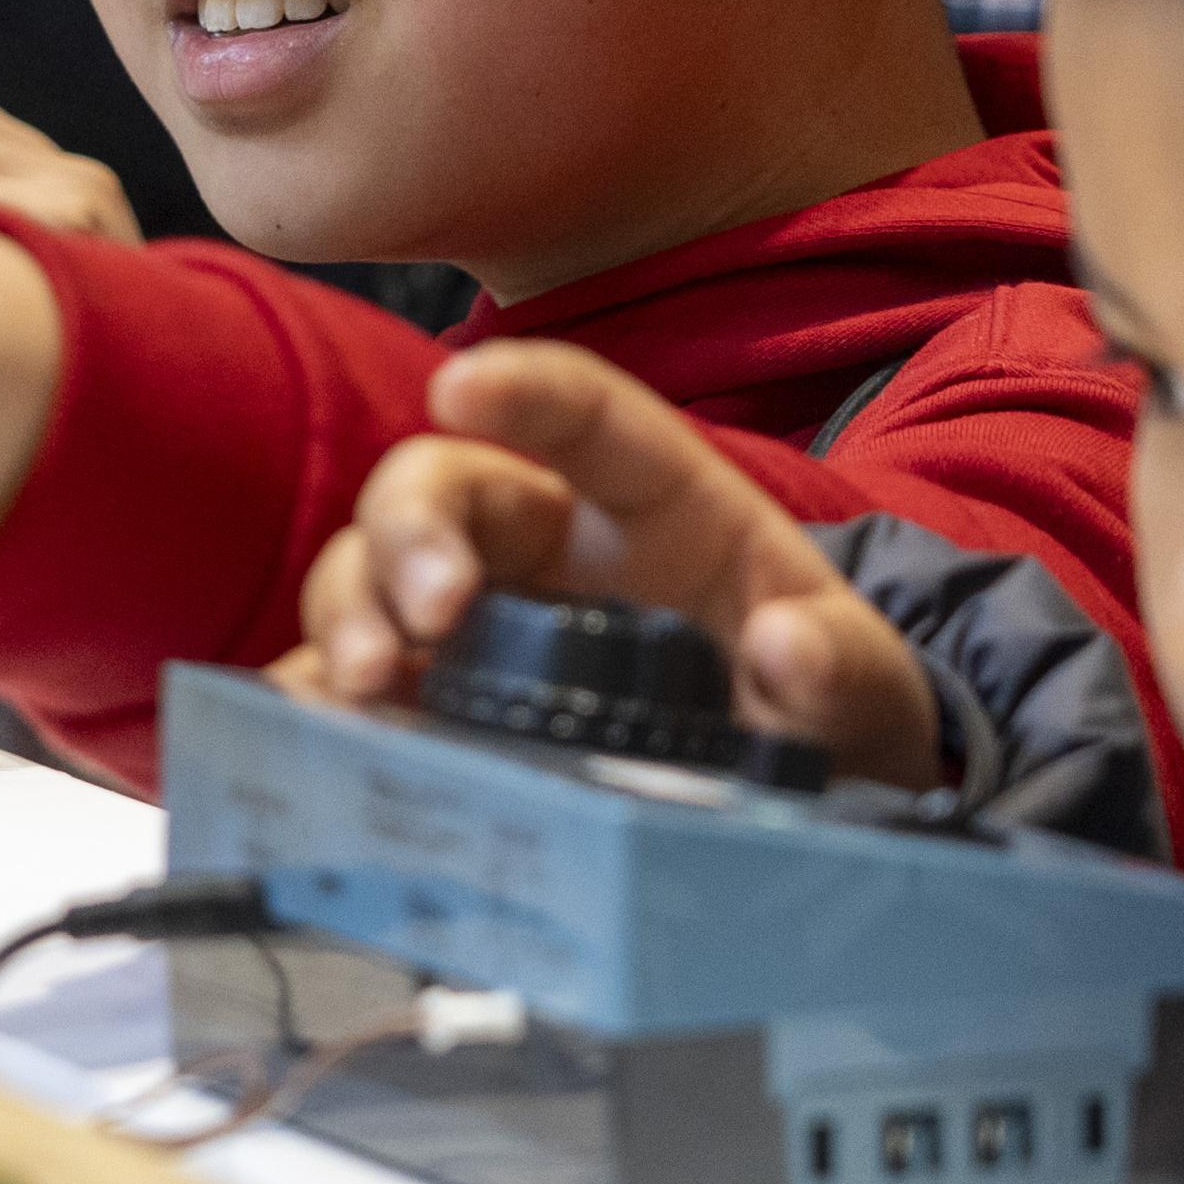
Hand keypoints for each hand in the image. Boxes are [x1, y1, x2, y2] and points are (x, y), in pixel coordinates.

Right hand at [287, 342, 943, 790]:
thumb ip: (845, 669)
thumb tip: (787, 650)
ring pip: (375, 567)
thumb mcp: (866, 692)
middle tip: (428, 614)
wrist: (797, 798)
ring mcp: (486, 620)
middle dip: (413, 532)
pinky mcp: (441, 697)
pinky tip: (317, 726)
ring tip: (368, 683)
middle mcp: (552, 544)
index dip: (523, 386)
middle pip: (444, 484)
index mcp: (660, 507)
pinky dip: (319, 693)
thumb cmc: (820, 707)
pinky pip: (356, 672)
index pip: (587, 413)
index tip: (460, 385)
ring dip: (353, 612)